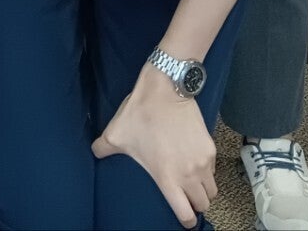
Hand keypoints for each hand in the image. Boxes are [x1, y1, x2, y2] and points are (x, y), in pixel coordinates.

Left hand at [93, 65, 218, 227]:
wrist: (165, 89)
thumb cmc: (140, 113)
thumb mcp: (116, 134)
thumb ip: (103, 149)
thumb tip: (95, 153)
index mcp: (168, 177)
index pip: (185, 213)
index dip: (184, 220)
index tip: (182, 218)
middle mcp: (189, 174)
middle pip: (203, 204)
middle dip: (195, 205)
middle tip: (186, 199)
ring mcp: (203, 161)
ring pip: (211, 189)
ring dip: (203, 190)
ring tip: (192, 184)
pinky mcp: (210, 148)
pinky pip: (213, 169)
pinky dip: (207, 172)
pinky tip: (195, 164)